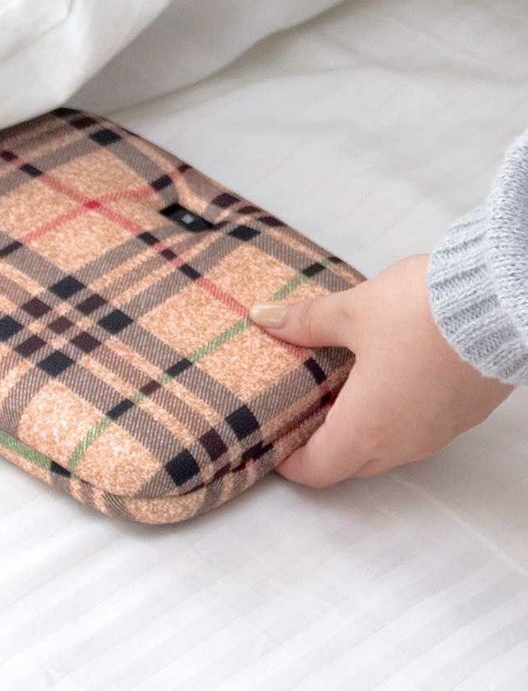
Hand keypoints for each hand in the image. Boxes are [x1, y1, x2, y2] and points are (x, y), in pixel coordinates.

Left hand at [249, 254, 512, 487]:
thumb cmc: (422, 311)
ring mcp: (438, 433)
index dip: (290, 463)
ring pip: (385, 451)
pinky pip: (417, 433)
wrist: (505, 297)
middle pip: (350, 464)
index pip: (318, 470)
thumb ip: (305, 321)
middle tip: (299, 415)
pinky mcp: (463, 416)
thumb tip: (263, 318)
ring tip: (336, 395)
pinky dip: (391, 421)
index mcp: (367, 427)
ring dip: (358, 434)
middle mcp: (404, 442)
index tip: (274, 443)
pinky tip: (381, 383)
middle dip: (321, 448)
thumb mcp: (352, 311)